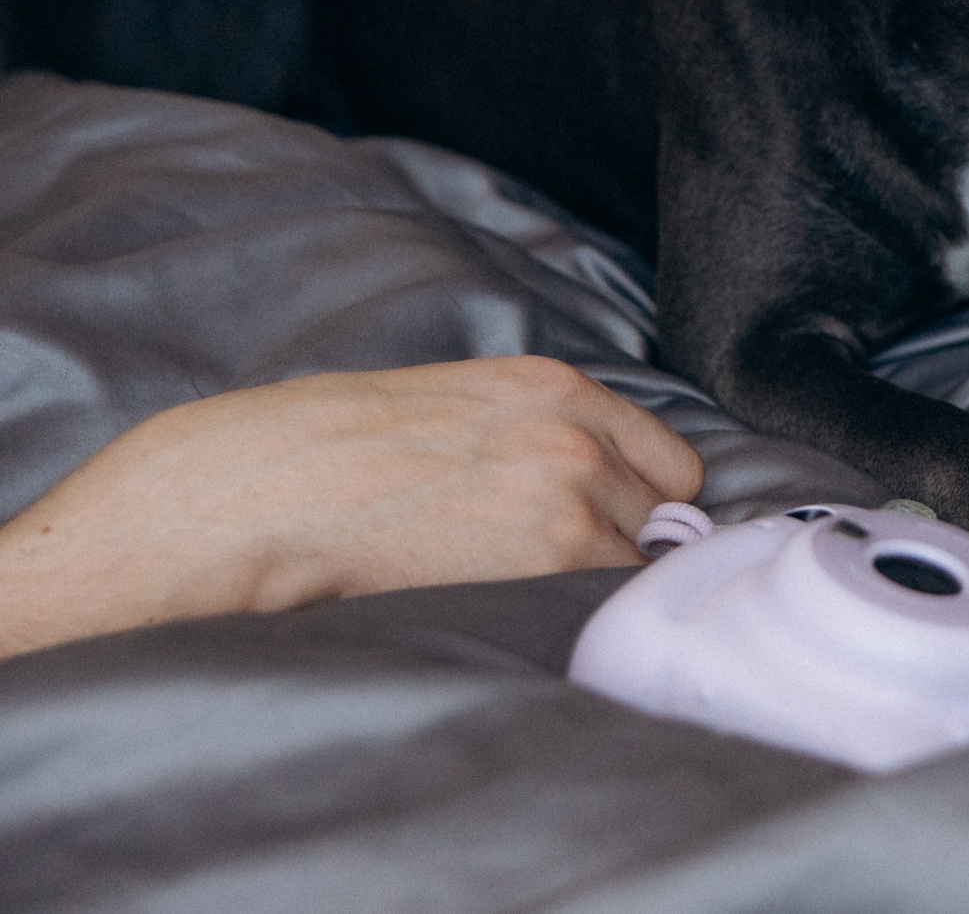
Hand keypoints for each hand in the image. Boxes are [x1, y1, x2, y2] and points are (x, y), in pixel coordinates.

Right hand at [0, 357, 702, 658]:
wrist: (257, 494)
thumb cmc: (331, 451)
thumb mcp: (453, 406)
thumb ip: (532, 434)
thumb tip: (586, 487)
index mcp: (555, 388)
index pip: (670, 461)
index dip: (643, 504)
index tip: (614, 532)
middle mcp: (578, 436)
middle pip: (663, 518)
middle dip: (626, 547)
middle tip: (555, 574)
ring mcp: (569, 499)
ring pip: (633, 568)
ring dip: (594, 590)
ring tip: (517, 600)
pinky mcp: (545, 564)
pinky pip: (600, 606)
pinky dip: (573, 622)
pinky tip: (514, 620)